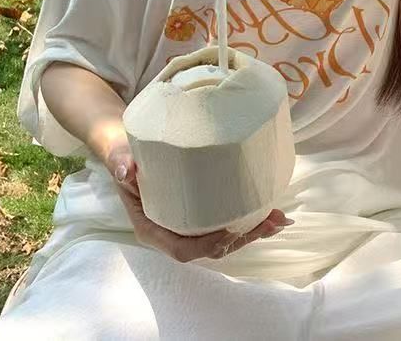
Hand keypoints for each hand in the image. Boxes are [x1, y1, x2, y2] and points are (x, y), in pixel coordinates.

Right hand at [106, 143, 293, 262]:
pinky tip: (272, 212)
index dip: (207, 245)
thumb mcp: (120, 156)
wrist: (128, 150)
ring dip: (253, 232)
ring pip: (223, 239)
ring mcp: (188, 224)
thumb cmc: (124, 155)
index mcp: (152, 228)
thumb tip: (125, 169)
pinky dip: (250, 220)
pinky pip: (226, 223)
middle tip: (271, 223)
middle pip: (211, 248)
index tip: (230, 230)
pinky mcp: (201, 212)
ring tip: (280, 219)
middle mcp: (172, 232)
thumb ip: (121, 162)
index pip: (182, 250)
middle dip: (242, 239)